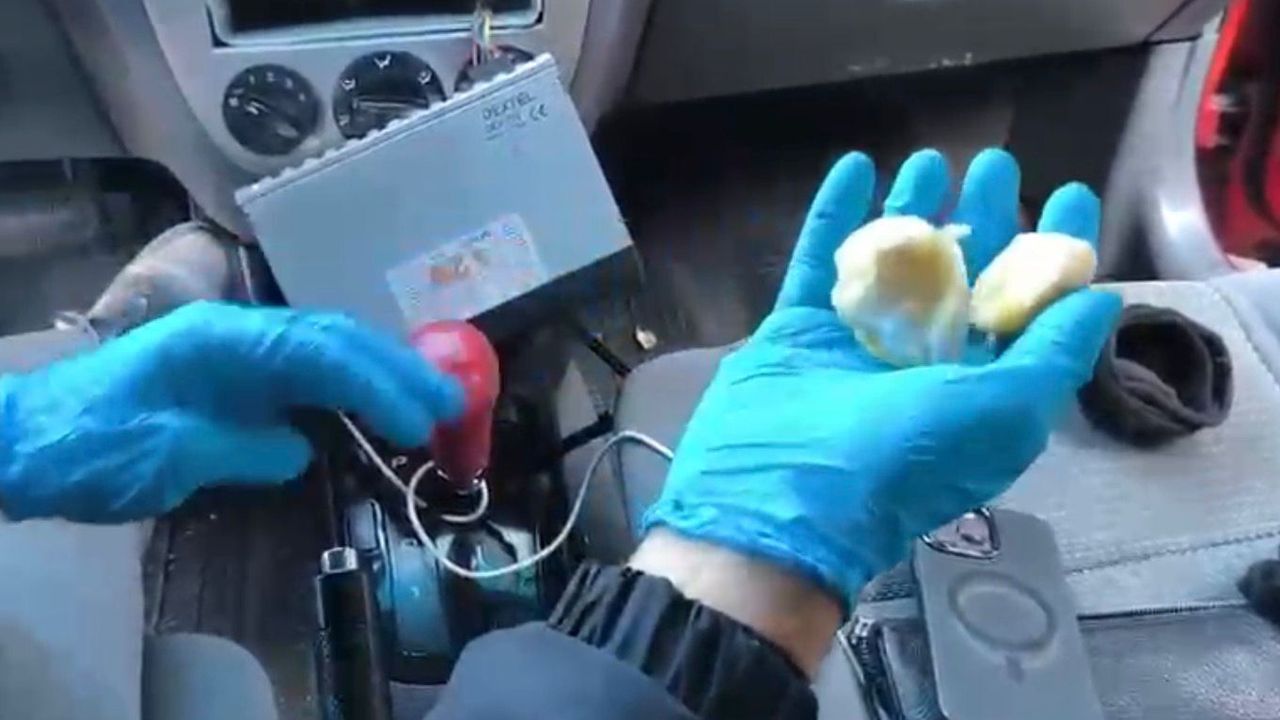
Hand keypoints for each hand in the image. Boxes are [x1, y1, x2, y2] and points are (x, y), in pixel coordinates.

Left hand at [0, 302, 461, 522]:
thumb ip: (244, 448)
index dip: (378, 383)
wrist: (27, 443)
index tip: (421, 418)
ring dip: (380, 374)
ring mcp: (233, 350)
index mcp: (222, 340)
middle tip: (454, 402)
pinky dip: (348, 388)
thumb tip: (301, 445)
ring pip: (324, 350)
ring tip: (432, 403)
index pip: (319, 352)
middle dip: (397, 368)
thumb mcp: (168, 457)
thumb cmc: (89, 448)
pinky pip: (304, 374)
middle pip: (333, 338)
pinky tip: (373, 408)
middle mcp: (236, 332)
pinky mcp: (230, 375)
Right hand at [642, 148, 1121, 602]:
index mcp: (979, 386)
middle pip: (964, 274)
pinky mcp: (799, 329)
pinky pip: (820, 259)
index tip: (1071, 195)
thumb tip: (1100, 298)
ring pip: (894, 261)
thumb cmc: (898, 459)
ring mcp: (857, 343)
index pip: (1028, 309)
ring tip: (930, 157)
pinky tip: (853, 167)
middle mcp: (923, 363)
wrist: (777, 501)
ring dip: (913, 208)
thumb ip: (1052, 353)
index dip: (1054, 253)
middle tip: (996, 164)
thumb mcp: (998, 412)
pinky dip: (835, 214)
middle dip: (985, 216)